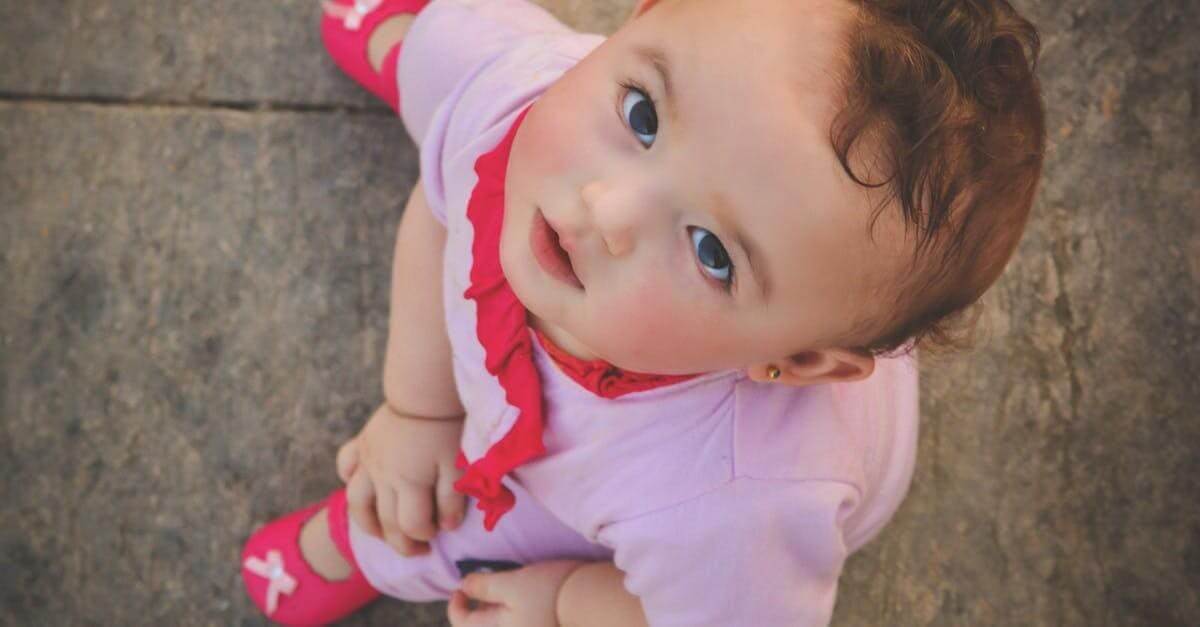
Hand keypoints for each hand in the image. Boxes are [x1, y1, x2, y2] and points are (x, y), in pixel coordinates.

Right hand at [337, 403, 465, 555]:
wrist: (424, 387)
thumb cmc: (446, 426)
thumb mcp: (458, 464)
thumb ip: (452, 499)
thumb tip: (447, 527)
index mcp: (408, 482)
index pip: (410, 525)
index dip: (424, 536)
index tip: (437, 534)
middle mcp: (382, 476)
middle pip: (384, 521)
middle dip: (401, 542)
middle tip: (418, 549)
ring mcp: (368, 460)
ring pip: (356, 501)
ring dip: (367, 523)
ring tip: (382, 532)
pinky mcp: (363, 442)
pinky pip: (346, 464)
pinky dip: (349, 478)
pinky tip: (360, 484)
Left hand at [447, 560, 586, 626]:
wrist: (593, 603)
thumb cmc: (549, 592)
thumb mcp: (512, 584)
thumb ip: (485, 586)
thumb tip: (463, 586)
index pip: (463, 623)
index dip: (456, 604)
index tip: (461, 586)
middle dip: (478, 610)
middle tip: (484, 589)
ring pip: (502, 625)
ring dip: (497, 612)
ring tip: (504, 593)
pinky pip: (520, 623)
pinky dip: (513, 616)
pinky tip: (524, 601)